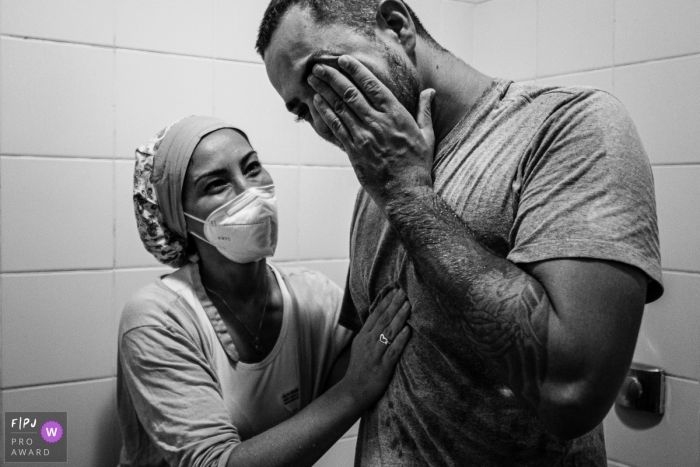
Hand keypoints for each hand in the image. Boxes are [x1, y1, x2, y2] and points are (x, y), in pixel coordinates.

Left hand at [307, 55, 435, 211]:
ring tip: (313, 79)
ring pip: (340, 108)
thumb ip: (424, 111)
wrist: (405, 193)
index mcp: (396, 115)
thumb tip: (429, 92)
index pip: (373, 86)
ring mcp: (364, 136)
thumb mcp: (427, 136)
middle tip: (319, 65)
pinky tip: (317, 102)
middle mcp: (378, 123)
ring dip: (325, 91)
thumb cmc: (417, 165)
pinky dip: (325, 112)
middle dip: (333, 77)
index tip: (344, 59)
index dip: (356, 70)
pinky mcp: (353, 151)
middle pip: (351, 93)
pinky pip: (336, 127)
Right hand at [340, 285, 411, 405]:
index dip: (386, 301)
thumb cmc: (360, 368)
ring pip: (388, 332)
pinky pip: (393, 351)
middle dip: (394, 304)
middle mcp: (368, 342)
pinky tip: (408, 330)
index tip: (395, 290)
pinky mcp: (382, 367)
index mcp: (363, 336)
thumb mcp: (361, 346)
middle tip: (404, 292)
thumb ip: (370, 332)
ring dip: (399, 317)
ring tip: (408, 305)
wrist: (353, 391)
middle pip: (383, 320)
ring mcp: (375, 354)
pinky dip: (400, 340)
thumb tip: (381, 316)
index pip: (375, 314)